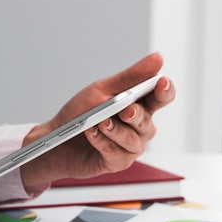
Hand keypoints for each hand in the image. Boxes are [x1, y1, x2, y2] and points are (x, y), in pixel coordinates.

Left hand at [20, 52, 174, 190]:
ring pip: (132, 139)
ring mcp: (130, 146)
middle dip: (135, 115)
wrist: (56, 139)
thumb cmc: (79, 114)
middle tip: (124, 111)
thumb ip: (129, 78)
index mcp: (139, 105)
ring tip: (99, 123)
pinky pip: (117, 153)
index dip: (165, 91)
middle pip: (147, 121)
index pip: (162, 97)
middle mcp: (139, 127)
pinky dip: (102, 142)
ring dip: (114, 130)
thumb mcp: (101, 91)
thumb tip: (157, 59)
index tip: (162, 83)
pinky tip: (91, 134)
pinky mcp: (117, 162)